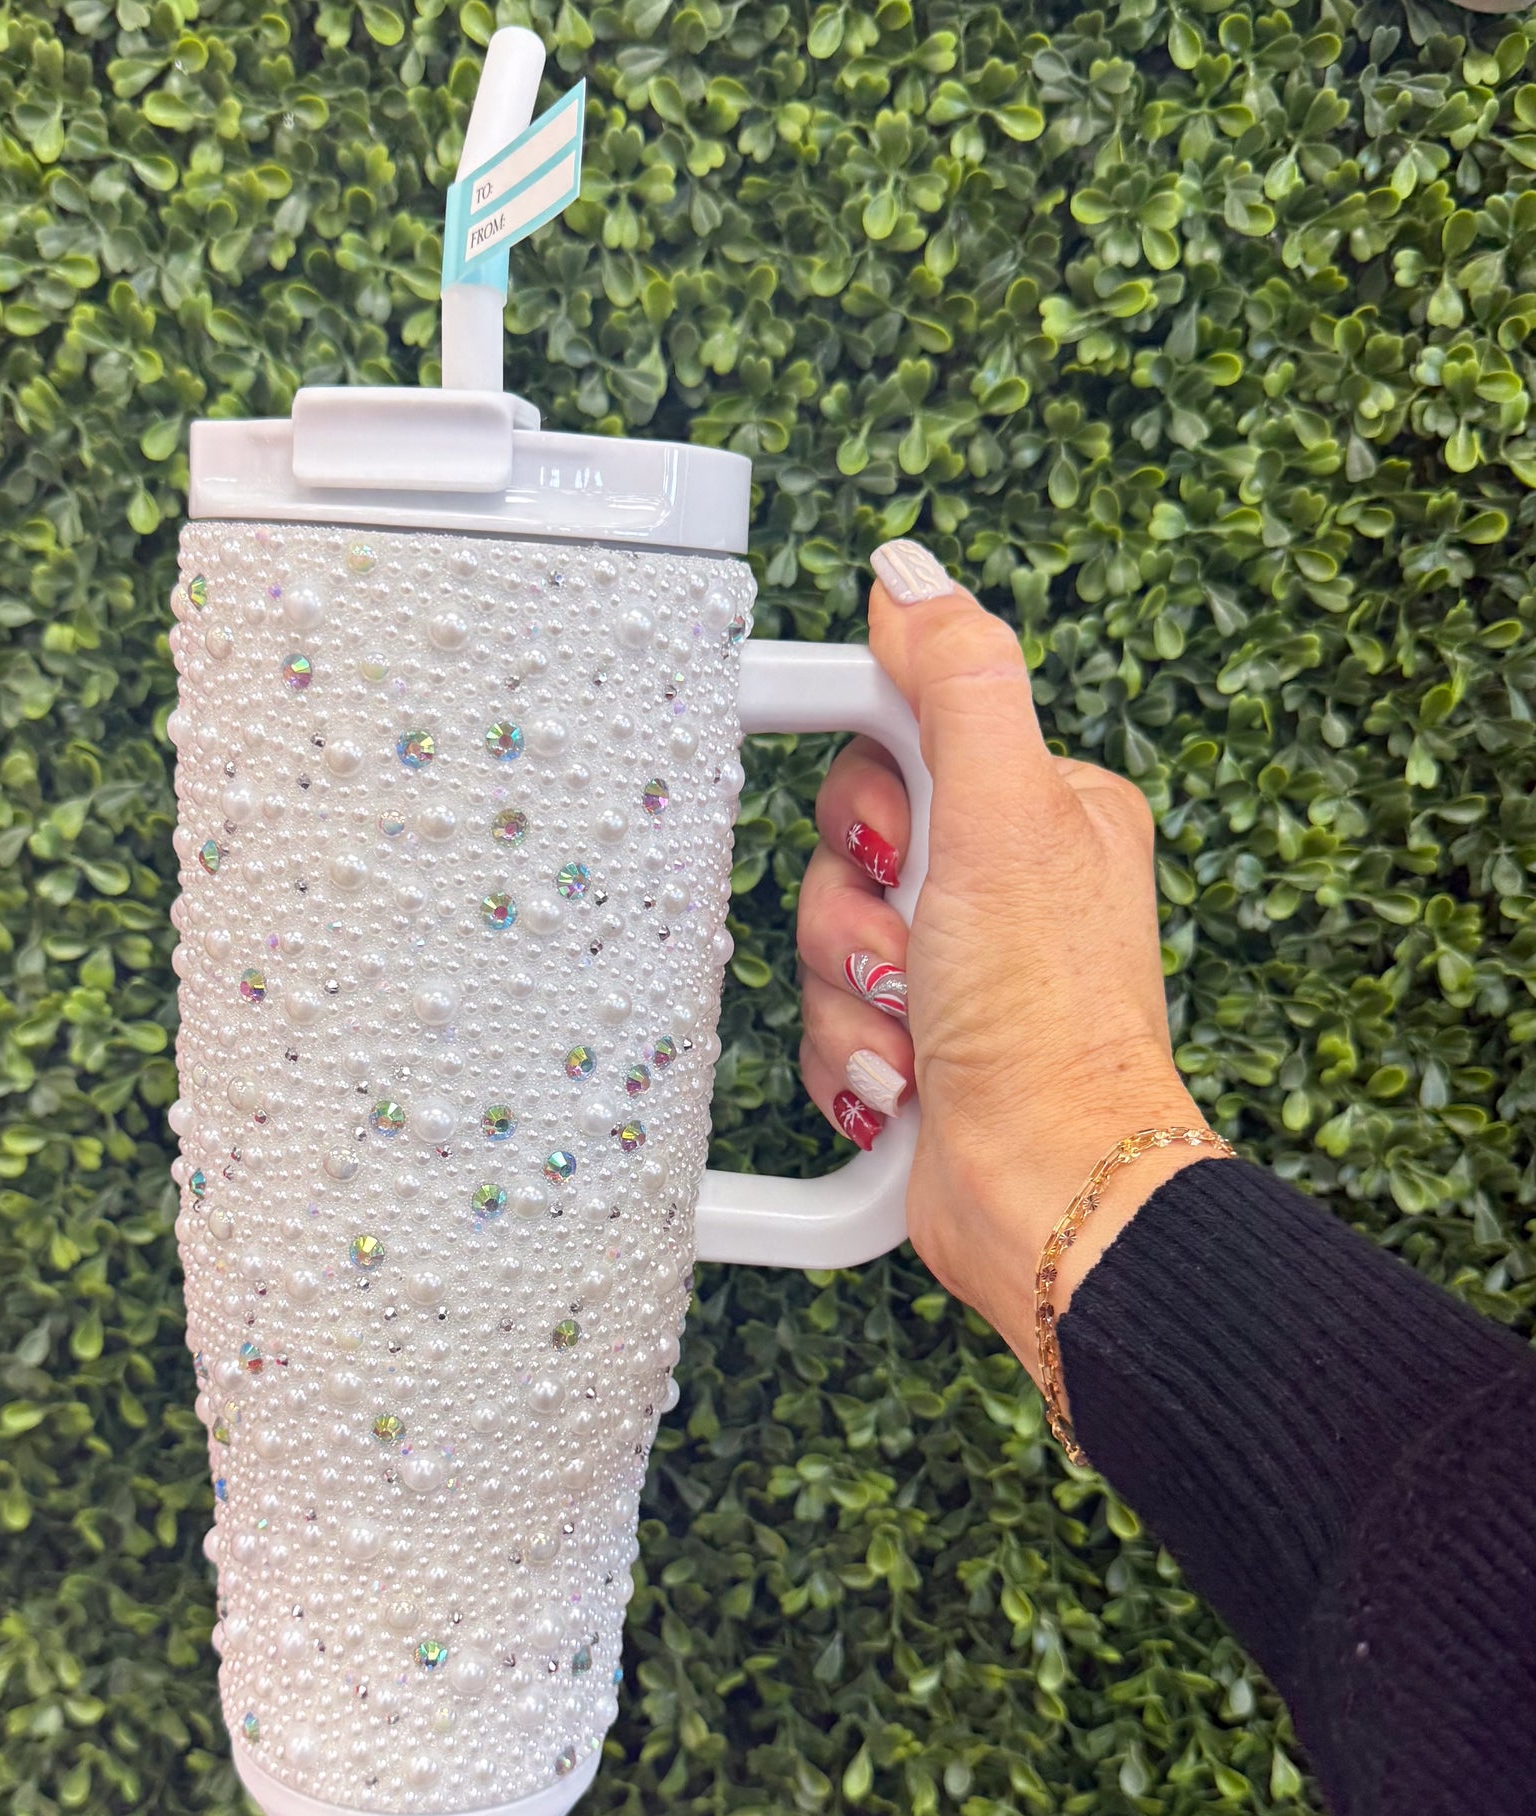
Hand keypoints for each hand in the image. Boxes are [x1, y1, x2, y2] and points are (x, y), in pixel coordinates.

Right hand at [794, 539, 1212, 1377]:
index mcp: (1044, 810)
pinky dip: (849, 1054)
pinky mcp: (909, 1042)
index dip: (866, 798)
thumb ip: (958, 683)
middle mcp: (998, 883)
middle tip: (917, 952)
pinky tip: (902, 1085)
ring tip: (917, 1036)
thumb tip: (907, 574)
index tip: (876, 844)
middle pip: (842, 846)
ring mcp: (953, 969)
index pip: (896, 741)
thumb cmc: (1046, 1018)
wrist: (1043, 1189)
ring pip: (820, 937)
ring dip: (851, 996)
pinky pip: (820, 1016)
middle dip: (856, 916)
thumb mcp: (1007, 818)